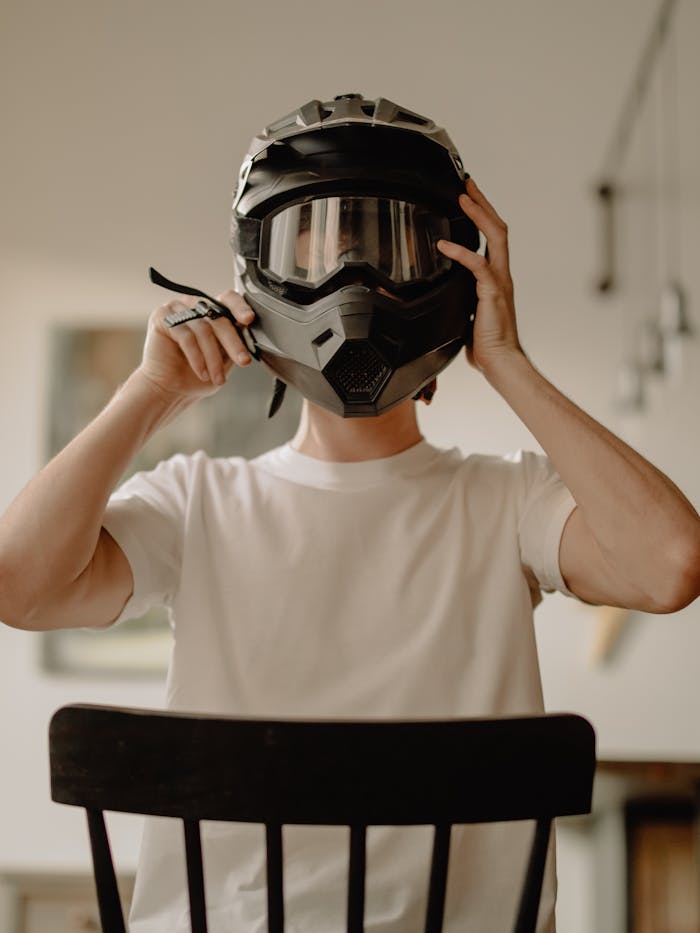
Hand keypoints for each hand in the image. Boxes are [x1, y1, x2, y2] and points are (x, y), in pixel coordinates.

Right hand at [138, 289, 254, 400]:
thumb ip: (235, 343)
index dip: (240, 307)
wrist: (170, 391)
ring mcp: (175, 309)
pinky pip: (186, 336)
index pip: (227, 299)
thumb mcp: (224, 359)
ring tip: (216, 378)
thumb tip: (248, 331)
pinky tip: (201, 373)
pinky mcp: (161, 318)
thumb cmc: (196, 375)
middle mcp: (193, 305)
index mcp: (210, 310)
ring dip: (213, 358)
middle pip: (218, 318)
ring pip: (203, 329)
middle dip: (233, 343)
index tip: (249, 320)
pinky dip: (196, 357)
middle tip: (243, 361)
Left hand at [436, 178, 522, 374]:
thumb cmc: (485, 345)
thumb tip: (440, 294)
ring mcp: (499, 282)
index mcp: (496, 279)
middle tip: (467, 184)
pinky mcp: (493, 292)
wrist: (499, 362)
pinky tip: (443, 246)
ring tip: (462, 197)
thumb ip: (458, 298)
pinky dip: (460, 252)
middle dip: (483, 203)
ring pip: (495, 237)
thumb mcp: (464, 314)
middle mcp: (501, 275)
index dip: (483, 216)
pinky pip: (478, 265)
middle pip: (498, 228)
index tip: (468, 198)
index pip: (493, 238)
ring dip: (479, 214)